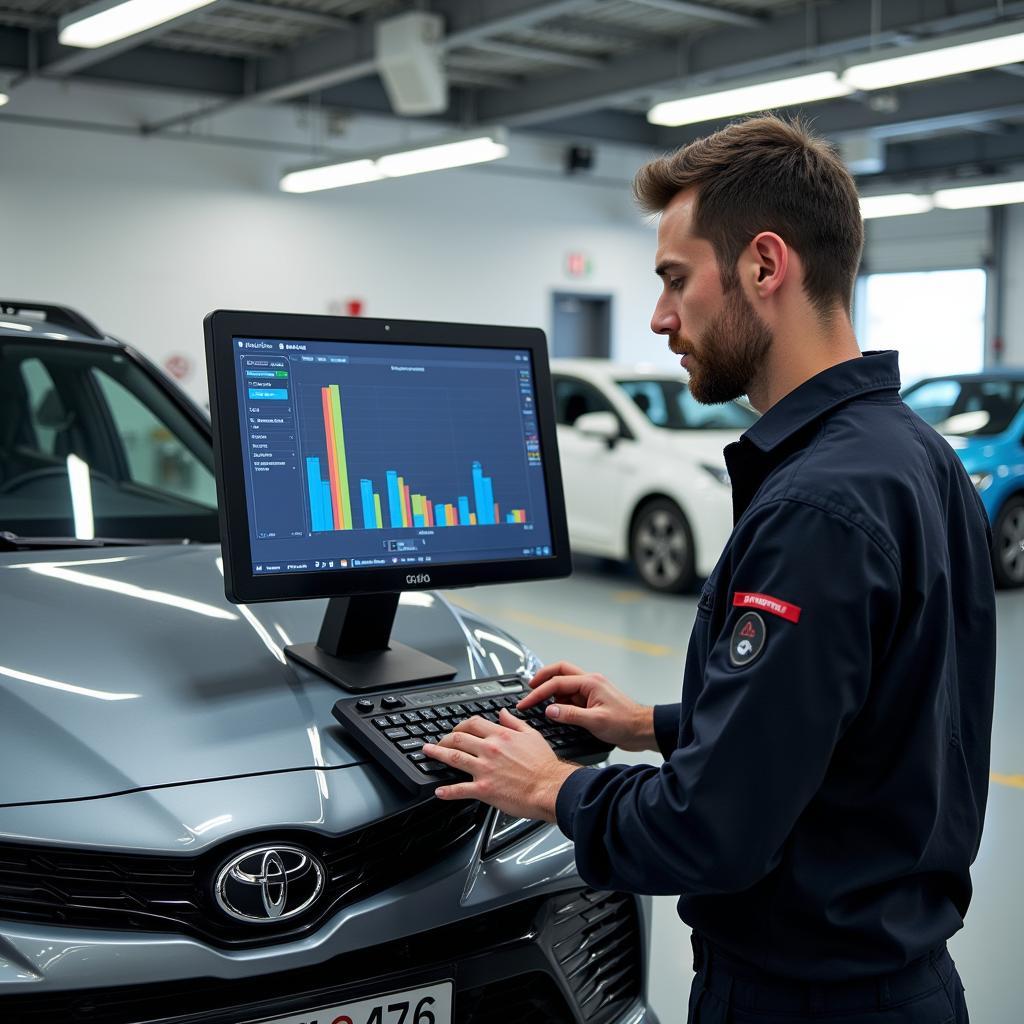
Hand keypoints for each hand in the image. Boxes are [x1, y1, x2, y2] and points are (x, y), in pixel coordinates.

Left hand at [423, 708, 579, 821]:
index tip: (456, 729)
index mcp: (501, 736)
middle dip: (444, 739)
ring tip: (427, 753)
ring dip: (437, 755)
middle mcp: (490, 749)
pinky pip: (460, 789)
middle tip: (438, 742)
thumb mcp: (532, 735)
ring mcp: (485, 769)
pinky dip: (447, 791)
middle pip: (458, 738)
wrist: (550, 787)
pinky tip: (439, 791)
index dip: (460, 725)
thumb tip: (503, 713)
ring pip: (454, 758)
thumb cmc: (544, 765)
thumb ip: (514, 722)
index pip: (473, 724)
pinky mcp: (484, 789)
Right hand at [517, 660, 656, 752]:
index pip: (557, 682)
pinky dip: (560, 701)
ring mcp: (591, 691)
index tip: (526, 702)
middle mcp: (590, 682)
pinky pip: (571, 695)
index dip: (538, 692)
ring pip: (565, 683)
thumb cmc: (626, 723)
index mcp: (590, 682)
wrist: (642, 730)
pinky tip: (556, 711)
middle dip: (542, 678)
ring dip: (551, 691)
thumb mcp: (596, 721)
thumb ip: (570, 714)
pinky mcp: (592, 700)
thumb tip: (550, 710)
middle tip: (528, 688)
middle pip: (560, 671)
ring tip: (538, 703)